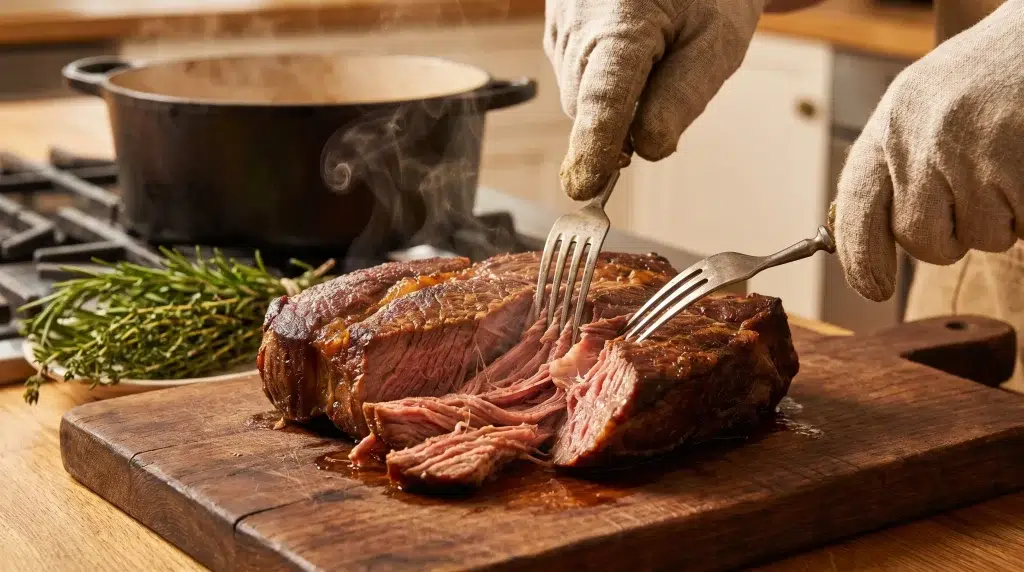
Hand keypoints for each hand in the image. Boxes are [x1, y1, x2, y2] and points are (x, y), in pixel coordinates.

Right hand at [544, 0, 764, 199]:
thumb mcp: (718, 44)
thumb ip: (683, 98)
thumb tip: (646, 149)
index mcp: (624, 21)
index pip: (604, 97)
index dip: (596, 145)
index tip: (586, 185)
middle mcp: (579, 20)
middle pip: (586, 105)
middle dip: (619, 119)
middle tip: (665, 88)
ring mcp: (560, 21)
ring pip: (578, 94)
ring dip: (613, 98)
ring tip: (652, 55)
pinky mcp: (556, 24)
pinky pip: (574, 73)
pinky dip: (601, 78)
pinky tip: (632, 49)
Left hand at [833, 0, 1023, 301]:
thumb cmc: (993, 73)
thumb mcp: (926, 106)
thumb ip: (898, 165)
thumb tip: (868, 242)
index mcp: (892, 124)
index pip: (856, 209)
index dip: (860, 259)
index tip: (873, 288)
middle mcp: (922, 141)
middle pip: (921, 241)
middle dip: (952, 233)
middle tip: (979, 189)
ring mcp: (973, 155)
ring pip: (979, 239)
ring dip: (1001, 218)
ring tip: (1010, 163)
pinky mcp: (1018, 168)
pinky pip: (1022, 228)